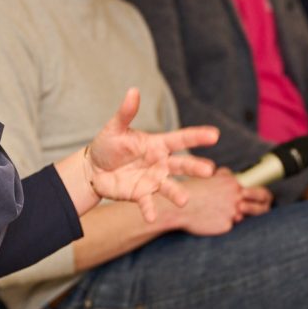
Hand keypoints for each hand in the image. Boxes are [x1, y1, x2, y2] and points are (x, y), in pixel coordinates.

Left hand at [86, 88, 218, 222]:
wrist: (93, 169)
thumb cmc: (107, 145)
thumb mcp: (115, 128)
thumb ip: (126, 112)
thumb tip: (133, 91)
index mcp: (157, 144)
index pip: (181, 139)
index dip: (197, 136)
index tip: (215, 135)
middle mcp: (160, 163)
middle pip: (182, 165)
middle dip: (196, 167)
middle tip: (210, 170)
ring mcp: (152, 180)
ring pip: (169, 187)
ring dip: (177, 194)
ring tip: (184, 200)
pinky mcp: (140, 195)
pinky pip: (147, 203)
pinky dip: (149, 210)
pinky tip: (150, 217)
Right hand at [164, 171, 270, 236]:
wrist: (177, 206)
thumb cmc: (191, 190)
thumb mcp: (209, 177)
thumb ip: (223, 176)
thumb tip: (229, 173)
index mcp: (234, 184)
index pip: (261, 191)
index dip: (265, 197)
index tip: (267, 200)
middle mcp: (236, 197)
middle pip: (262, 205)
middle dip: (263, 208)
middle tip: (263, 210)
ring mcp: (232, 212)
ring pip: (244, 217)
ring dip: (238, 216)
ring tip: (227, 215)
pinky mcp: (226, 225)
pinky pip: (229, 226)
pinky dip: (222, 224)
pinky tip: (212, 220)